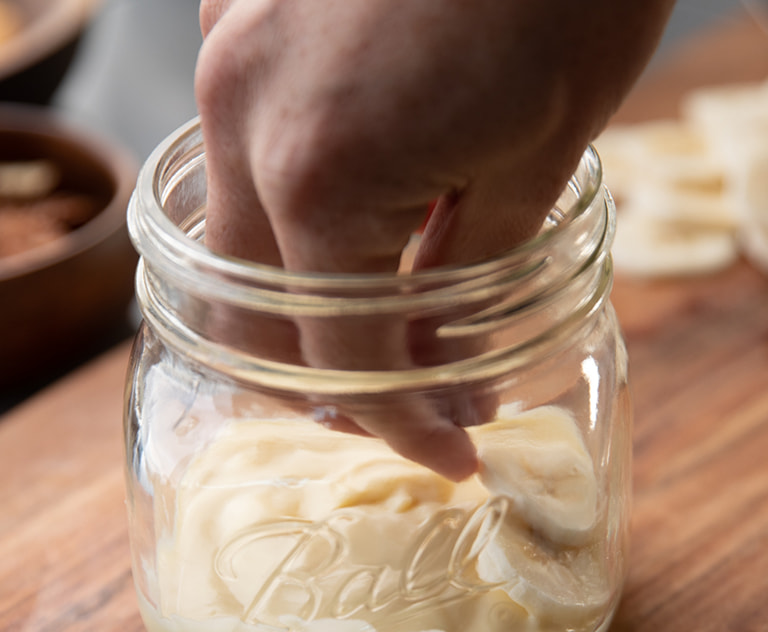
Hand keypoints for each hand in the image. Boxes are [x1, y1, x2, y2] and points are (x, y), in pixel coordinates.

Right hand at [194, 0, 672, 477]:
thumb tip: (434, 357)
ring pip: (235, 228)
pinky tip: (366, 200)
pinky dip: (291, 198)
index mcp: (316, 176)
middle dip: (328, 374)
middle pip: (250, 310)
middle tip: (410, 399)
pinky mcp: (238, 12)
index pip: (342, 356)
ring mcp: (226, 56)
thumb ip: (468, 274)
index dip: (404, 424)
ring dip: (302, 290)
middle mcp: (239, 120)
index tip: (449, 451)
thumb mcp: (542, 152)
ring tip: (395, 310)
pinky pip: (241, 140)